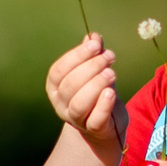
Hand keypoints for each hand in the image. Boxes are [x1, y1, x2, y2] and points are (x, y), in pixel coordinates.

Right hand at [45, 34, 120, 148]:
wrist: (108, 123)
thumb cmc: (97, 92)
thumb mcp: (95, 71)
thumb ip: (93, 54)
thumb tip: (93, 36)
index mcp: (55, 87)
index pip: (59, 70)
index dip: (76, 56)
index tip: (96, 45)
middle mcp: (61, 104)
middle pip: (69, 85)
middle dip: (91, 67)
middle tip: (110, 56)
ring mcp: (75, 119)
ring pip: (79, 104)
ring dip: (96, 85)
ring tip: (111, 73)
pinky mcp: (93, 130)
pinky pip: (95, 120)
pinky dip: (103, 105)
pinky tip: (111, 92)